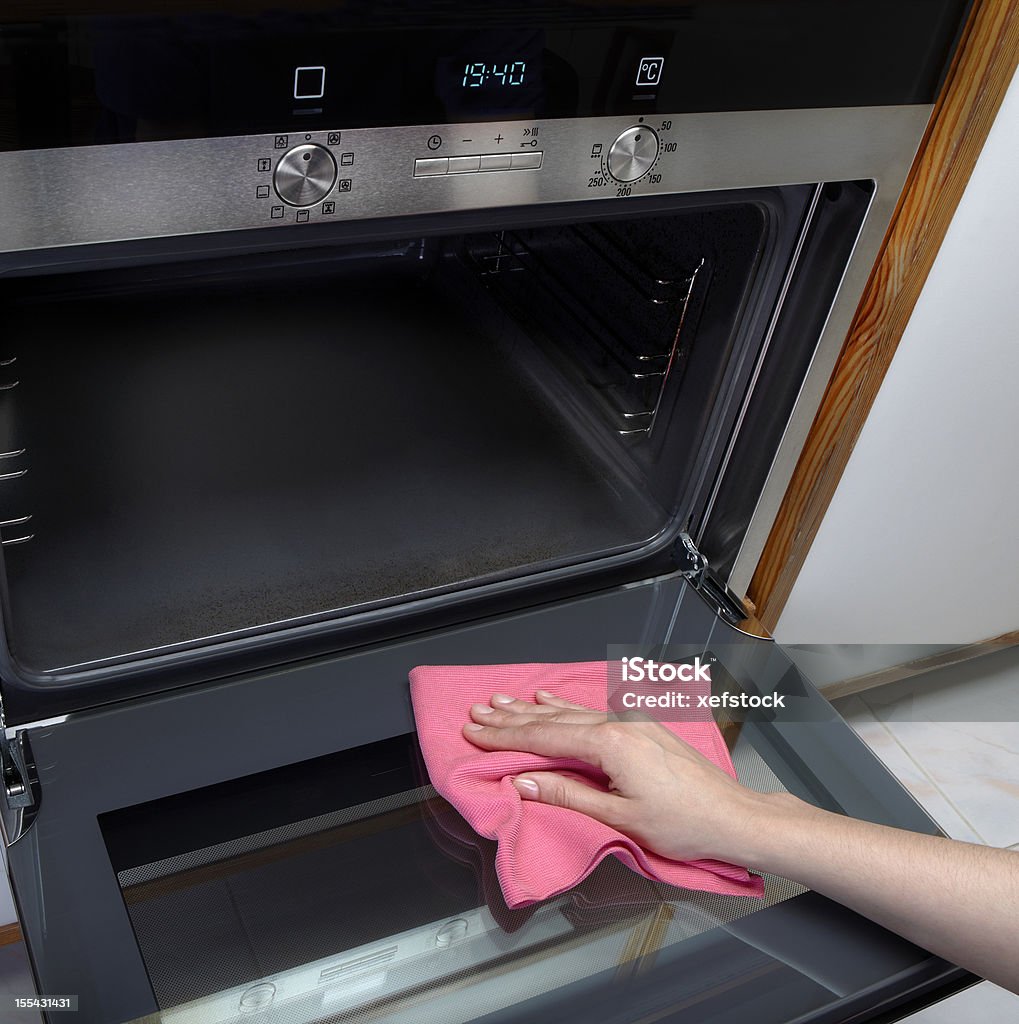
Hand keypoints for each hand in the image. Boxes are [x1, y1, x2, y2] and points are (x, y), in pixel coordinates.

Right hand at [463, 690, 771, 862]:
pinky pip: (592, 712)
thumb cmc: (682, 823)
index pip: (544, 738)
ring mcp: (631, 724)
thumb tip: (524, 783)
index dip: (506, 737)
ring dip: (532, 708)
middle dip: (511, 718)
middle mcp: (619, 725)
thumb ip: (569, 795)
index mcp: (610, 744)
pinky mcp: (641, 729)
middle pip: (553, 720)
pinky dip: (565, 705)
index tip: (474, 731)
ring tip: (501, 701)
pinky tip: (550, 697)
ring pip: (570, 713)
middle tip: (477, 713)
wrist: (732, 816)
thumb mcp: (620, 817)